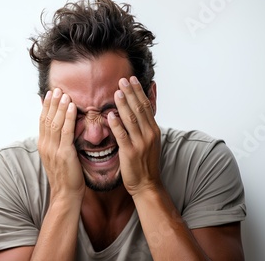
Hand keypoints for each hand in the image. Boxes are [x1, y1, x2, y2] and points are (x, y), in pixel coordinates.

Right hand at [38, 88, 84, 199]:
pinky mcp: (64, 153)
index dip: (46, 106)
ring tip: (64, 93)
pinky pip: (66, 132)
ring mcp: (54, 149)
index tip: (50, 94)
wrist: (65, 194)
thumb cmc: (65, 176)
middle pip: (47, 119)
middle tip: (56, 88)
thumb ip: (57, 142)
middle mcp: (46, 145)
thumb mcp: (57, 156)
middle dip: (52, 102)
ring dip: (60, 106)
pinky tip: (71, 107)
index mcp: (43, 145)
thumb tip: (61, 130)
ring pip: (55, 123)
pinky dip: (68, 117)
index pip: (42, 121)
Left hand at [108, 76, 161, 195]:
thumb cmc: (145, 163)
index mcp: (154, 130)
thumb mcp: (150, 141)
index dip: (139, 92)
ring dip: (124, 104)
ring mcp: (140, 143)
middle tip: (123, 80)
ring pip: (131, 119)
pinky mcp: (130, 152)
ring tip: (117, 92)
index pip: (146, 106)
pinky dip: (116, 124)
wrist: (147, 184)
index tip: (132, 79)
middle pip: (139, 109)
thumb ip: (145, 125)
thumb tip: (140, 109)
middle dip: (131, 93)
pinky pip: (122, 135)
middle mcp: (149, 134)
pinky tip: (110, 115)